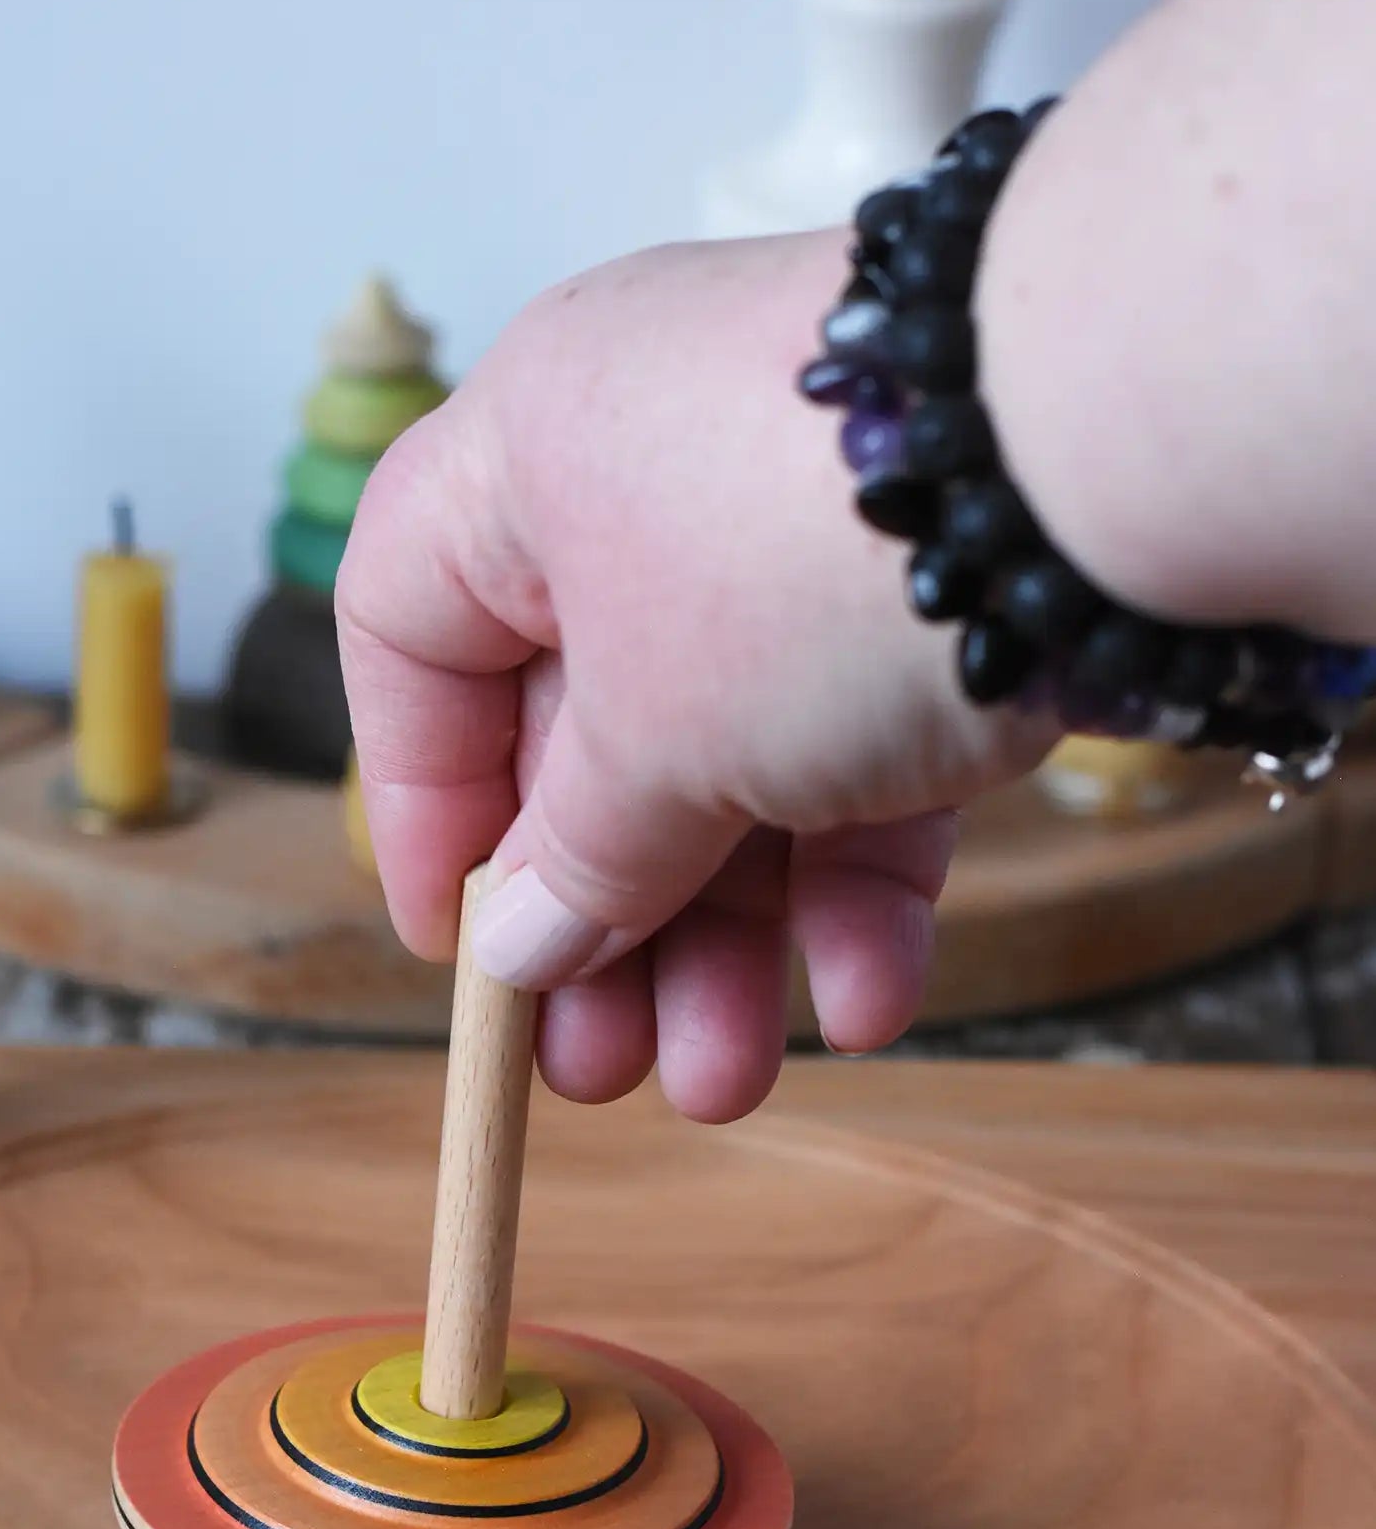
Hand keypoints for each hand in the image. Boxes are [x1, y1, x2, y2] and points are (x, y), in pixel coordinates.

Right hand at [337, 233, 1053, 1120]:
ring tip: (720, 1084)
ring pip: (729, 764)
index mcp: (524, 460)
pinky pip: (861, 750)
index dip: (420, 804)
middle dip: (601, 923)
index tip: (459, 945)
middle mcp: (650, 479)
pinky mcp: (933, 596)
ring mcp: (799, 535)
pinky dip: (856, 881)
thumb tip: (521, 947)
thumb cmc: (810, 553)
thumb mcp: (658, 739)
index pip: (412, 632)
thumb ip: (580, 856)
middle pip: (586, 734)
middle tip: (597, 1066)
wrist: (1116, 445)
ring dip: (724, 940)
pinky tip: (865, 1004)